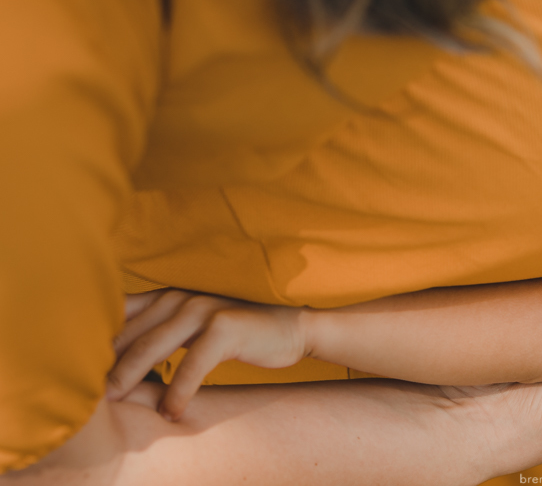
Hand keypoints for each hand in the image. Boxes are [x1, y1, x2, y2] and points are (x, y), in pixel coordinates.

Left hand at [106, 289, 308, 419]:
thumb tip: (115, 365)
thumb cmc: (238, 332)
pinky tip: (172, 413)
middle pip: (129, 335)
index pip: (120, 316)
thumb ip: (160, 335)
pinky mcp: (225, 327)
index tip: (80, 372)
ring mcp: (203, 309)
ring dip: (130, 378)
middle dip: (105, 367)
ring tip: (116, 402)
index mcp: (170, 296)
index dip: (97, 343)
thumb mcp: (195, 328)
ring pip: (152, 347)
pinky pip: (191, 365)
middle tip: (87, 398)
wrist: (293, 327)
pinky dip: (178, 392)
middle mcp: (182, 297)